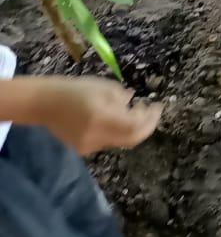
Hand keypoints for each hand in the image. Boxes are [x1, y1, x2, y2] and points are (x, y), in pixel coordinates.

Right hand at [22, 78, 160, 155]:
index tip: (158, 106)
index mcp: (101, 119)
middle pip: (131, 139)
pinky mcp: (83, 149)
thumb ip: (123, 98)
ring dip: (132, 127)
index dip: (151, 119)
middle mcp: (96, 137)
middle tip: (152, 112)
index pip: (135, 126)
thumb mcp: (104, 87)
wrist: (45, 104)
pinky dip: (118, 131)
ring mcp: (89, 146)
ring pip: (120, 141)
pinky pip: (108, 142)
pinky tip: (116, 119)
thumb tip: (135, 104)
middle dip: (146, 126)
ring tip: (134, 111)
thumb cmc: (76, 90)